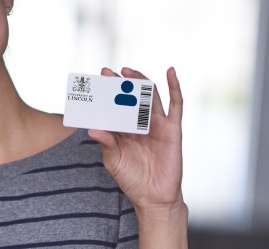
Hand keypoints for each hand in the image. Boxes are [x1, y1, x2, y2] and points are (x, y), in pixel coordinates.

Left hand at [88, 67, 184, 211]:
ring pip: (150, 96)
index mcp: (123, 129)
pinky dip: (175, 86)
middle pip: (130, 97)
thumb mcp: (113, 160)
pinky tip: (170, 72)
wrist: (153, 198)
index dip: (106, 93)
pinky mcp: (173, 128)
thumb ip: (105, 143)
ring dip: (140, 81)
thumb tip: (92, 129)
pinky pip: (176, 105)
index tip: (95, 80)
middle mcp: (139, 123)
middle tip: (107, 72)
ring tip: (128, 70)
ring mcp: (157, 124)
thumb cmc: (131, 179)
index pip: (114, 106)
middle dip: (119, 84)